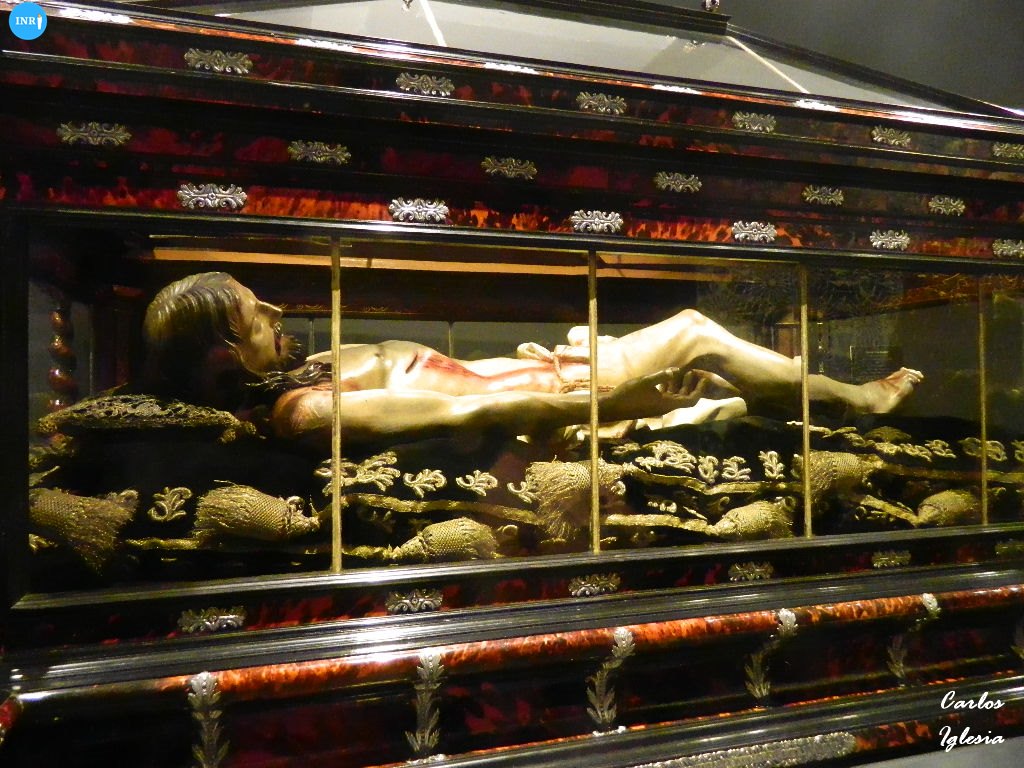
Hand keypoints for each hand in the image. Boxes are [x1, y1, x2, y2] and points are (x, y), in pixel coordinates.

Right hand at [601, 368, 739, 419]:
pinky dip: (670, 388)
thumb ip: (661, 376)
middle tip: (694, 371)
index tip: (704, 378)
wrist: (613, 407)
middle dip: (691, 385)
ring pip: (675, 397)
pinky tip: (666, 378)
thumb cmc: (628, 394)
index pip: (690, 400)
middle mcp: (666, 407)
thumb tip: (676, 370)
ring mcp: (659, 407)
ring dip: (680, 386)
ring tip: (683, 371)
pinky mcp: (652, 405)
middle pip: (685, 398)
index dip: (699, 390)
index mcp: (667, 404)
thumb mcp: (645, 381)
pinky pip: (666, 397)